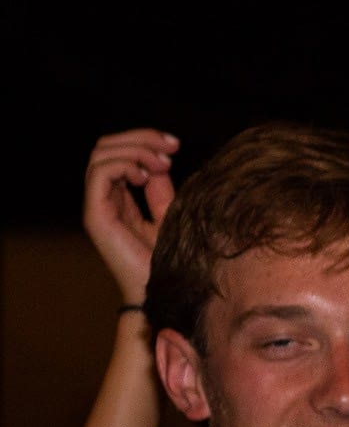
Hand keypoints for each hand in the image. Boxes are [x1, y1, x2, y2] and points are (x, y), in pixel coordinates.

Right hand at [83, 128, 180, 304]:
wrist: (165, 289)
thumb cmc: (170, 257)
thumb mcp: (170, 214)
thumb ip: (161, 188)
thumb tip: (160, 160)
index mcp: (120, 196)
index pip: (118, 152)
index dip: (144, 139)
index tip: (174, 145)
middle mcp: (104, 198)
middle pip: (106, 147)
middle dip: (140, 138)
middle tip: (171, 147)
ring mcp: (98, 206)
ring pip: (100, 154)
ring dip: (135, 149)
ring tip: (161, 163)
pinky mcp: (96, 216)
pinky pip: (98, 174)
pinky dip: (123, 164)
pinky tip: (145, 176)